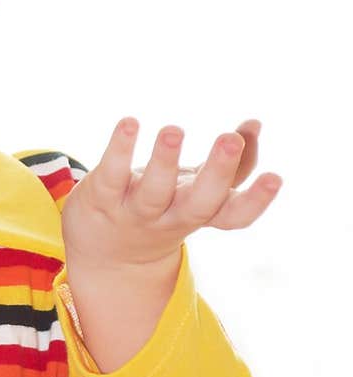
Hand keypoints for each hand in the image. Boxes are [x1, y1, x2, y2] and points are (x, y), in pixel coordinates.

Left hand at [61, 117, 282, 271]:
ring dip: (164, 161)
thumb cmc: (165, 210)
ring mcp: (136, 211)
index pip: (234, 217)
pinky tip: (129, 123)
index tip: (275, 177)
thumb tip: (255, 124)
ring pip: (153, 193)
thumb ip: (234, 164)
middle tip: (230, 139)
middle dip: (216, 172)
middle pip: (199, 204)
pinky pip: (112, 176)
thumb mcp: (200, 191)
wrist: (105, 254)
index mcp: (202, 214)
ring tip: (173, 130)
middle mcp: (172, 216)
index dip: (256, 201)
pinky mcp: (102, 198)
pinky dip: (119, 150)